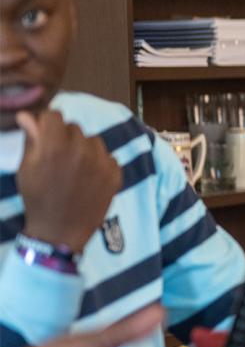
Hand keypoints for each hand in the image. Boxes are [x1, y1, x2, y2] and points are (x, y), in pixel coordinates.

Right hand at [15, 110, 121, 252]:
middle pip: (74, 127)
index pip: (55, 115)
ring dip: (84, 149)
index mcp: (55, 146)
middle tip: (58, 157)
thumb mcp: (26, 169)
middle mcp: (81, 149)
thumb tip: (28, 116)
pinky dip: (100, 163)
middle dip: (65, 137)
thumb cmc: (37, 198)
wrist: (60, 231)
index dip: (47, 124)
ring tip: (75, 169)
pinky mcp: (116, 173)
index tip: (45, 135)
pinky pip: (108, 157)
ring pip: (93, 140)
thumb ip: (32, 140)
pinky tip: (89, 178)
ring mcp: (102, 161)